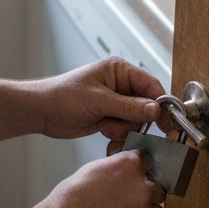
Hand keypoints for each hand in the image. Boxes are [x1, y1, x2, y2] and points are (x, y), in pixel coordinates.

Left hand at [36, 58, 169, 148]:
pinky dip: (118, 136)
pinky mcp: (109, 116)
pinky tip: (105, 136)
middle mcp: (120, 84)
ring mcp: (115, 101)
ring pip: (135, 121)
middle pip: (145, 106)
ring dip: (123, 129)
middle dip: (134, 120)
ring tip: (104, 127)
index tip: (166, 123)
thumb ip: (129, 107)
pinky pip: (125, 129)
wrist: (42, 112)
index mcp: (119, 70)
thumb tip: (155, 110)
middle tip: (119, 125)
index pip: (150, 85)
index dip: (160, 104)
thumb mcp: (98, 101)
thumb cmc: (63, 96)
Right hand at [44, 151, 166, 207]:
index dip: (138, 167)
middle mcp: (143, 187)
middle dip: (144, 190)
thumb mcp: (93, 169)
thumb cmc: (72, 198)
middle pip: (156, 186)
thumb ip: (116, 168)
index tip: (134, 173)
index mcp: (130, 165)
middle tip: (126, 196)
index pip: (146, 160)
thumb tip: (124, 172)